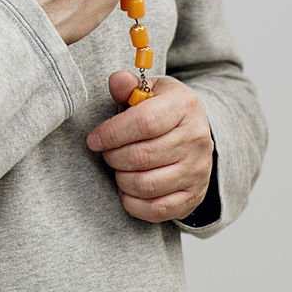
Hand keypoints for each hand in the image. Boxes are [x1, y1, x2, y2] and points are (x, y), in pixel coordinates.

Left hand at [85, 72, 214, 222]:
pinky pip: (157, 209)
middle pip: (142, 156)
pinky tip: (127, 188)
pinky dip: (133, 202)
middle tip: (106, 153)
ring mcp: (197, 170)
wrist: (196, 133)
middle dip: (113, 156)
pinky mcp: (194, 196)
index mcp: (184, 106)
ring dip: (121, 179)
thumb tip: (117, 81)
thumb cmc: (164, 110)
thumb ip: (128, 85)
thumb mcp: (150, 90)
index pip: (145, 122)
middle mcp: (196, 138)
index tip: (93, 139)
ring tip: (117, 167)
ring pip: (146, 184)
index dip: (113, 133)